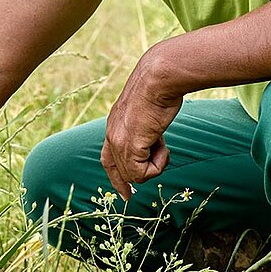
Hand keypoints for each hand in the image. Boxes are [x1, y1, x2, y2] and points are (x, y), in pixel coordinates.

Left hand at [101, 50, 182, 199]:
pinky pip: (142, 173)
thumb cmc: (159, 88)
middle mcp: (111, 135)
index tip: (127, 193)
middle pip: (121, 171)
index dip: (117, 177)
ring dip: (155, 164)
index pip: (108, 160)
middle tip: (151, 168)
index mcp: (114, 125)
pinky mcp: (129, 146)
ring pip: (134, 175)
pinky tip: (162, 143)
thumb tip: (151, 135)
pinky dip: (158, 165)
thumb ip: (144, 126)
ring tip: (162, 142)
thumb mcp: (147, 111)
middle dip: (140, 173)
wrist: (158, 78)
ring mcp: (118, 142)